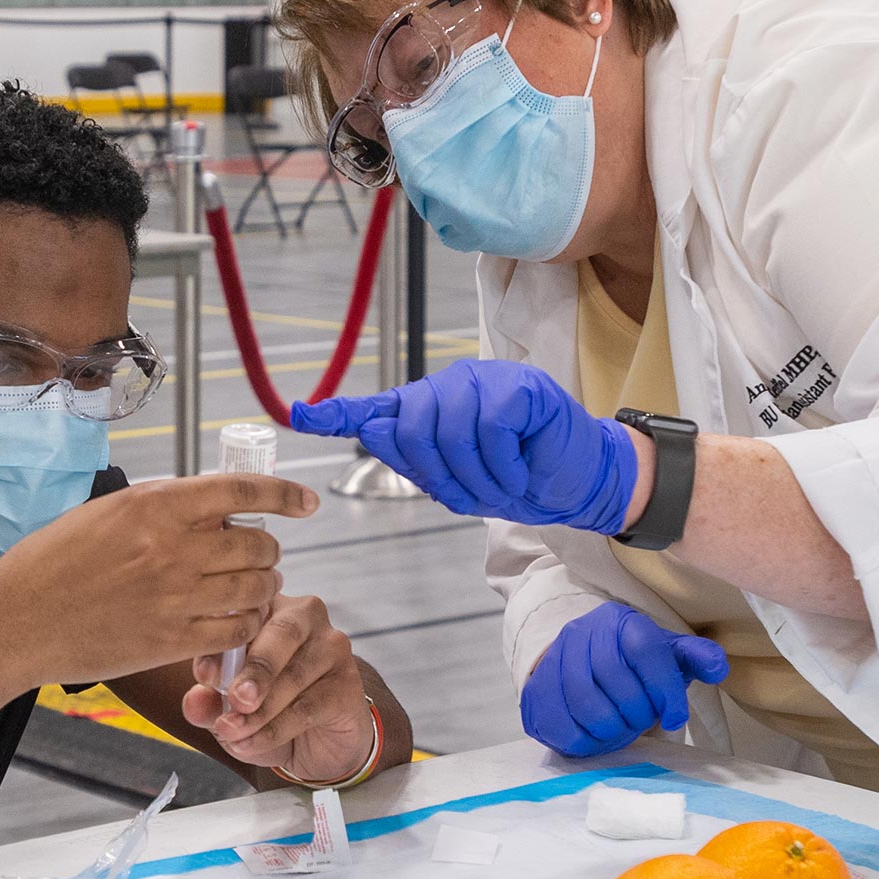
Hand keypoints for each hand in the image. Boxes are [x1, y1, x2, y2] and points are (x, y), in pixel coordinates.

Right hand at [0, 474, 317, 688]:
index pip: (242, 491)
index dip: (284, 495)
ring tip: (248, 589)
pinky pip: (237, 630)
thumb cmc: (52, 563)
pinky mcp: (171, 641)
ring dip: (262, 587)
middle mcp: (173, 547)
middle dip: (267, 550)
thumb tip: (213, 511)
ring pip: (255, 588)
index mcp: (156, 505)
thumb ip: (161, 509)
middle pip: (258, 545)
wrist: (17, 621)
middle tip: (256, 557)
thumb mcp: (106, 513)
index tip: (305, 502)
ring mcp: (175, 597)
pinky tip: (236, 620)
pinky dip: (247, 624)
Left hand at [181, 594, 374, 781]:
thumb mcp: (230, 708)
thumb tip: (192, 702)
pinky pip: (308, 707)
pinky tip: (251, 744)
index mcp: (269, 607)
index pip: (247, 612)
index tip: (203, 675)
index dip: (224, 641)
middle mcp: (305, 617)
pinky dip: (275, 730)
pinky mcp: (348, 684)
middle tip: (234, 699)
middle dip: (254, 669)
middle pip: (282, 633)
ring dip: (260, 710)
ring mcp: (332, 648)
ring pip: (294, 675)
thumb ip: (209, 701)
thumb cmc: (270, 709)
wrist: (318, 744)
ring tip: (232, 733)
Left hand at [291, 359, 637, 533]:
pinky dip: (503, 464)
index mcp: (431, 411)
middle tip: (472, 498)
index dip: (338, 413)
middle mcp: (450, 387)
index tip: (300, 415)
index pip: (378, 408)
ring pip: (450, 430)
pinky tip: (519, 471)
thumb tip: (374, 429)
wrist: (579, 481)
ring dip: (475, 477)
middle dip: (436, 475)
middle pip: (411, 427)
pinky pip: (490, 428)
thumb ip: (418, 460)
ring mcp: (485, 380)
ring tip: (502, 488)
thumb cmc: (519, 479)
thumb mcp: (461, 482)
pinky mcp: (519, 385)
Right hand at [520, 602, 728, 756]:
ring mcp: (553, 661)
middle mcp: (582, 632)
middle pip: (613, 678)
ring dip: (611, 727)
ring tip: (621, 730)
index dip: (664, 689)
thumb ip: (694, 658)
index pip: (644, 650)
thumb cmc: (632, 667)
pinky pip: (562, 724)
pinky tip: (597, 737)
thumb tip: (718, 667)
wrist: (578, 668)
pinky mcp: (536, 692)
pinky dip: (586, 740)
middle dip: (636, 711)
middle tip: (642, 722)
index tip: (674, 717)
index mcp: (620, 621)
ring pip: (585, 701)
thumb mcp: (667, 656)